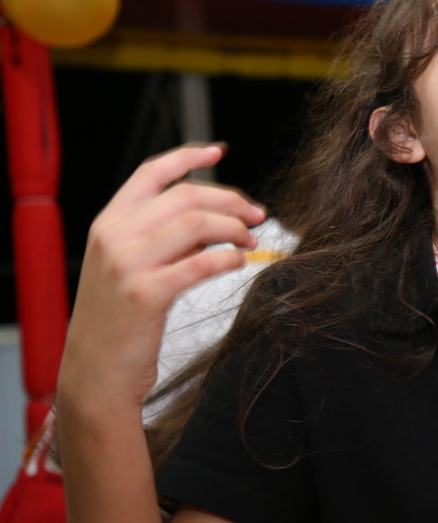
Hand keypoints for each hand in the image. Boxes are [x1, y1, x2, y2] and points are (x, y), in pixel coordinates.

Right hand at [58, 145, 266, 414]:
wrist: (95, 371)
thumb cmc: (119, 320)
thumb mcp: (128, 266)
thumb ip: (160, 236)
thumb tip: (216, 215)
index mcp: (108, 223)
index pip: (151, 173)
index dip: (187, 156)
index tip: (219, 151)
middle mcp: (113, 237)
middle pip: (185, 196)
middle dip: (230, 200)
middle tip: (257, 214)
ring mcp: (126, 264)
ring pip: (195, 223)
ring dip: (234, 228)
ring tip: (250, 242)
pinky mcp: (145, 294)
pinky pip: (201, 262)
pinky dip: (229, 258)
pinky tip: (239, 263)